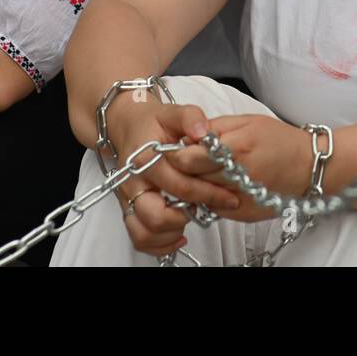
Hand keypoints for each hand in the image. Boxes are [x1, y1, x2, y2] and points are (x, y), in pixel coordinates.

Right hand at [108, 101, 241, 258]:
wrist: (128, 127)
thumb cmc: (156, 122)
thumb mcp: (174, 112)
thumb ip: (191, 118)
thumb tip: (204, 131)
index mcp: (145, 160)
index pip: (179, 185)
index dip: (208, 193)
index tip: (229, 197)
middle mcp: (132, 184)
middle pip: (157, 216)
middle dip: (189, 216)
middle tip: (211, 210)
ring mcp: (127, 199)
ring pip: (144, 232)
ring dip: (172, 233)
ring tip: (192, 218)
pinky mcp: (128, 209)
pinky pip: (138, 238)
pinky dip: (158, 244)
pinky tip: (179, 235)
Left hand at [169, 114, 314, 223]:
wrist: (309, 167)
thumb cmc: (280, 140)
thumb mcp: (247, 121)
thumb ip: (215, 128)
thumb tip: (186, 137)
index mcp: (237, 148)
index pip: (189, 158)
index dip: (178, 152)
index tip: (178, 147)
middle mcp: (237, 176)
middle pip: (190, 178)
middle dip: (184, 169)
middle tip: (189, 159)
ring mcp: (239, 199)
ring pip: (198, 194)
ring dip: (196, 183)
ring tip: (207, 170)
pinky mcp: (241, 214)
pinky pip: (212, 207)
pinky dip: (211, 196)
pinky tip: (222, 184)